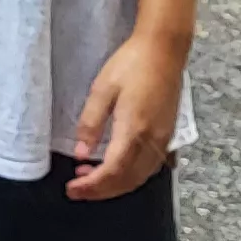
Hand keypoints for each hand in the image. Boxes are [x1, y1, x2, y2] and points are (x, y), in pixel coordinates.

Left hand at [64, 30, 187, 199]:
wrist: (164, 50)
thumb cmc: (130, 64)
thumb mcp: (102, 89)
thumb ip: (90, 123)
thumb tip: (80, 154)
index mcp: (133, 130)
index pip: (111, 171)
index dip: (91, 186)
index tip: (72, 189)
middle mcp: (152, 141)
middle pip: (127, 180)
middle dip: (101, 190)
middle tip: (77, 188)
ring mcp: (163, 139)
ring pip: (140, 177)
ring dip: (116, 184)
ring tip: (90, 176)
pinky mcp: (168, 134)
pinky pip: (151, 166)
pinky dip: (132, 175)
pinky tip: (117, 167)